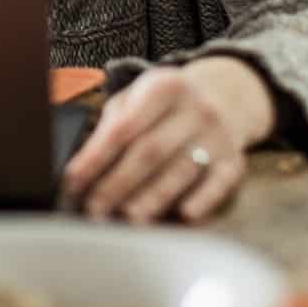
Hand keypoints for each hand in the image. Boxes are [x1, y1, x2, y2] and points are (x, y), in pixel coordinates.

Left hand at [61, 56, 274, 223]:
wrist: (225, 98)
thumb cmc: (164, 107)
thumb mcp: (137, 99)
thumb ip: (110, 127)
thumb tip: (80, 169)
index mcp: (163, 87)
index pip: (124, 127)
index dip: (96, 157)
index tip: (73, 181)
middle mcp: (194, 109)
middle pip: (151, 151)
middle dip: (118, 183)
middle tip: (94, 209)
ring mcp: (217, 136)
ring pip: (181, 170)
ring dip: (152, 198)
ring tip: (127, 219)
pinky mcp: (233, 162)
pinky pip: (218, 183)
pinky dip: (203, 200)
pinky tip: (184, 215)